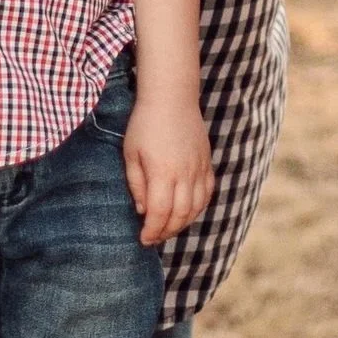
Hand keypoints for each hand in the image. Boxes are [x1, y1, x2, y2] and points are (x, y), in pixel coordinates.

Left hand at [123, 91, 213, 246]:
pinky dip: (198, 207)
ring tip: (168, 228)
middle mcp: (185, 174)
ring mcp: (199, 168)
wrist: (172, 97)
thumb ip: (136, 184)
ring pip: (196, 207)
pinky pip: (207, 193)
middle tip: (154, 238)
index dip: (152, 231)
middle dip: (166, 232)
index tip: (143, 239)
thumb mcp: (131, 153)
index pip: (160, 214)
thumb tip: (142, 210)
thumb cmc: (145, 124)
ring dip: (183, 223)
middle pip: (180, 215)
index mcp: (162, 173)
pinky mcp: (207, 162)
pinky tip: (187, 211)